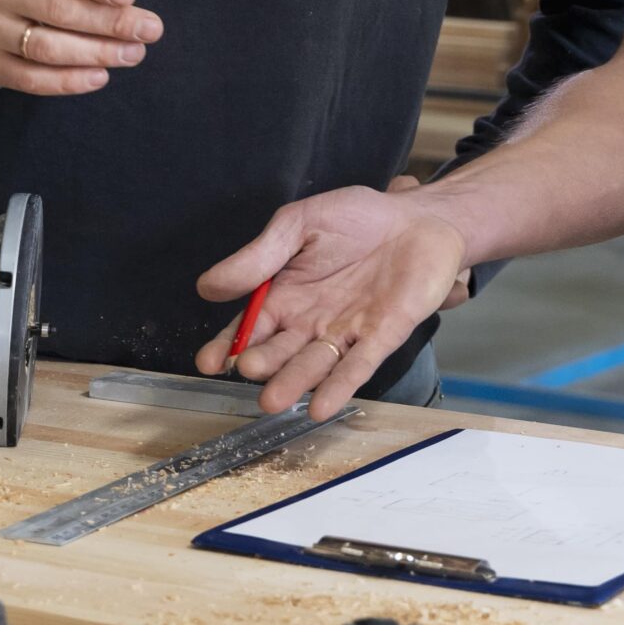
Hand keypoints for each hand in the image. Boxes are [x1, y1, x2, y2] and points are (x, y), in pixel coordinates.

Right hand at [194, 187, 469, 419]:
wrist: (418, 218)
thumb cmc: (357, 219)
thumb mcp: (299, 225)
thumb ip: (259, 256)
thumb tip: (206, 286)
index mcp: (285, 296)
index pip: (248, 330)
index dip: (227, 347)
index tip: (209, 363)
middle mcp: (310, 322)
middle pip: (280, 351)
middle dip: (263, 363)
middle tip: (248, 369)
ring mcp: (346, 332)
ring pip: (315, 364)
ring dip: (295, 382)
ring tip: (274, 400)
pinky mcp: (382, 337)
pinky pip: (358, 365)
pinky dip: (340, 386)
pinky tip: (321, 406)